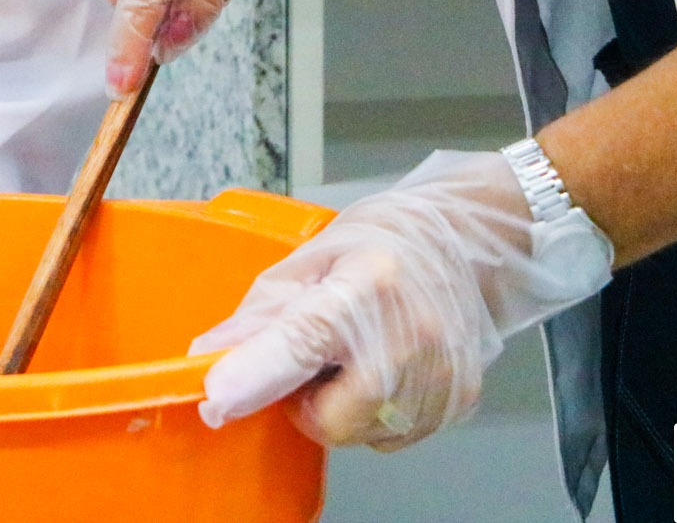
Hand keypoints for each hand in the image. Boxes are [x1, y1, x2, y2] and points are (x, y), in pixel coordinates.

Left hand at [191, 150, 611, 448]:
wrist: (466, 240)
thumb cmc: (385, 240)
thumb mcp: (308, 258)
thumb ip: (259, 315)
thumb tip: (209, 357)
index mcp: (365, 286)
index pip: (301, 343)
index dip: (255, 375)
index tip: (218, 397)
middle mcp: (412, 336)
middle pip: (333, 418)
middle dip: (305, 404)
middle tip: (310, 362)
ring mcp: (442, 373)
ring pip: (361, 434)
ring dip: (341, 409)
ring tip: (352, 356)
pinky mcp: (459, 400)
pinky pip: (393, 435)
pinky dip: (374, 414)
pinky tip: (381, 368)